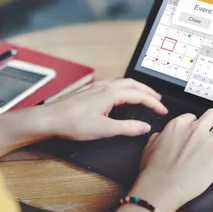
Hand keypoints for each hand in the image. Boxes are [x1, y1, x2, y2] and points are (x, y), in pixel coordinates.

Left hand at [42, 79, 167, 140]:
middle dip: (148, 91)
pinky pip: (112, 84)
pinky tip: (120, 94)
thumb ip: (127, 128)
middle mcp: (104, 87)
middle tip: (158, 100)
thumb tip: (144, 127)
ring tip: (144, 95)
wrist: (50, 119)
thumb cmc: (72, 123)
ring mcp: (96, 87)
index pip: (139, 95)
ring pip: (122, 82)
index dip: (153, 103)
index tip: (162, 111)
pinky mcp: (89, 91)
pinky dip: (124, 87)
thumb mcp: (104, 129)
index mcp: (111, 94)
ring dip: (136, 88)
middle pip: (133, 84)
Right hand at [128, 109, 212, 211]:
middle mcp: (195, 129)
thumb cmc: (154, 171)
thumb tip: (164, 135)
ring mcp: (209, 142)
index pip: (194, 116)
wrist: (162, 187)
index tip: (198, 133)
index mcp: (178, 125)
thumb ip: (160, 135)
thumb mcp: (150, 145)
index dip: (197, 125)